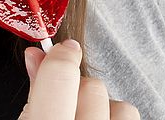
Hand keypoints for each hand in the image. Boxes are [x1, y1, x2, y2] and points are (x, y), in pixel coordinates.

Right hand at [18, 39, 139, 118]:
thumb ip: (34, 91)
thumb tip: (37, 55)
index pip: (60, 77)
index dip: (60, 56)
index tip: (61, 51)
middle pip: (91, 87)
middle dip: (77, 88)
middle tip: (64, 103)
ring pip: (121, 106)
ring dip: (102, 106)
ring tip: (83, 119)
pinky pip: (130, 116)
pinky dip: (115, 117)